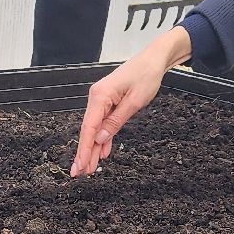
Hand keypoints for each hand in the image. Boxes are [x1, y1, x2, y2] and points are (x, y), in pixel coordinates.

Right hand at [70, 26, 190, 176]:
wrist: (153, 59)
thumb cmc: (146, 75)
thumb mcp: (135, 101)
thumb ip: (116, 121)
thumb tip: (100, 139)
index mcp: (100, 96)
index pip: (88, 128)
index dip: (84, 149)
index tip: (80, 165)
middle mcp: (97, 98)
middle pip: (88, 130)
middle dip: (84, 153)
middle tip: (79, 173)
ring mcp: (102, 100)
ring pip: (95, 129)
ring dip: (93, 149)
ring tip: (89, 168)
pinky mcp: (109, 102)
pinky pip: (103, 123)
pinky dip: (103, 138)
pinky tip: (102, 153)